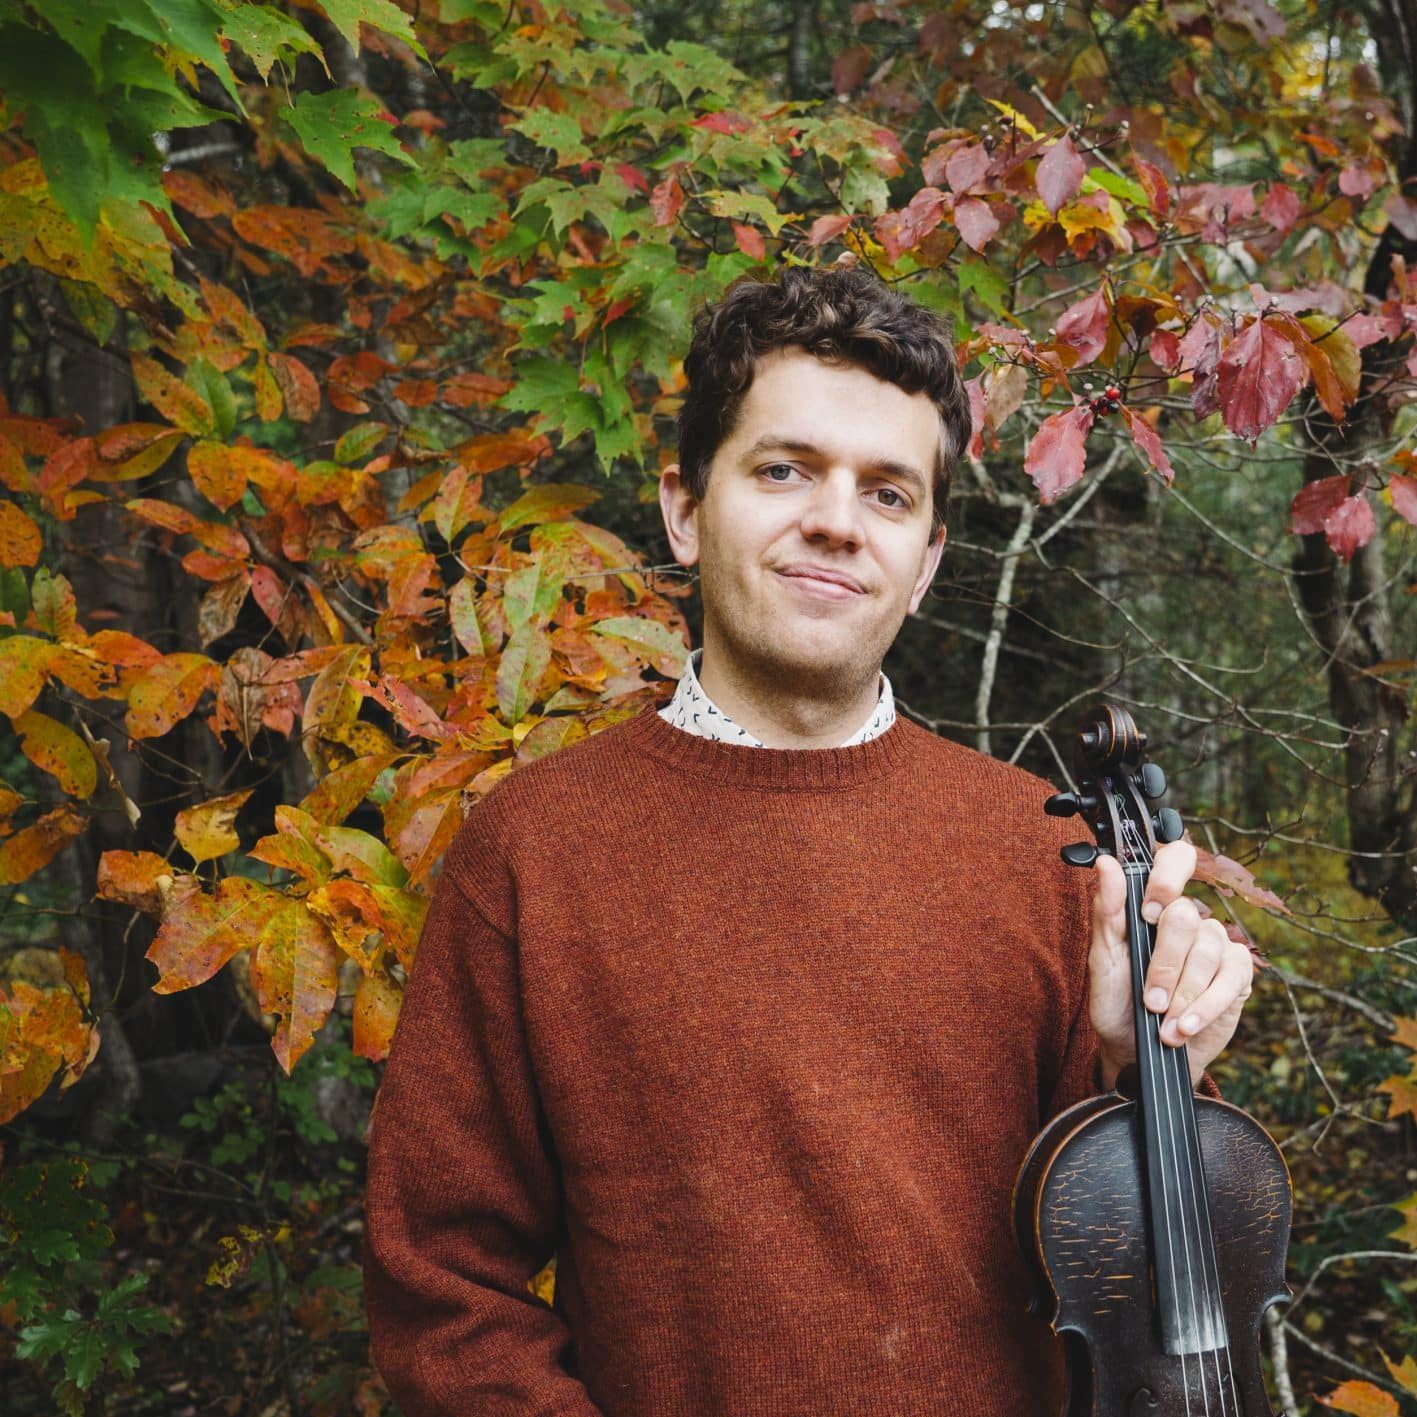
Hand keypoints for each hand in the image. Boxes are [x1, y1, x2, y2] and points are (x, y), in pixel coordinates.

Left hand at [1087, 840, 1252, 1090]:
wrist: (1137, 1051)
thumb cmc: (1117, 1000)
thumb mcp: (1103, 959)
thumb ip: (1107, 912)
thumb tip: (1106, 864)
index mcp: (1153, 906)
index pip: (1176, 860)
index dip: (1168, 878)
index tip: (1150, 913)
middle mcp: (1188, 920)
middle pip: (1186, 916)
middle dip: (1165, 964)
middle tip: (1150, 1000)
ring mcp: (1215, 945)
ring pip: (1209, 950)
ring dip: (1184, 993)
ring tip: (1164, 1023)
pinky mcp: (1237, 974)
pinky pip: (1233, 977)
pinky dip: (1207, 1006)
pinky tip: (1187, 1026)